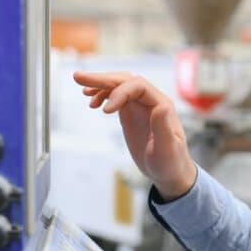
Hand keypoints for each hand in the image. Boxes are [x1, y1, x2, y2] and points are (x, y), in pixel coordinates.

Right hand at [74, 71, 197, 199]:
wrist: (170, 172)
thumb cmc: (171, 162)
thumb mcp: (167, 149)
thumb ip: (163, 128)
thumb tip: (162, 106)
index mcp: (162, 105)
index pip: (138, 86)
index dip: (120, 93)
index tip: (105, 111)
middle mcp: (152, 101)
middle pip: (126, 81)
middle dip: (103, 79)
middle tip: (79, 78)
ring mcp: (141, 106)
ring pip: (119, 86)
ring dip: (100, 85)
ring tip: (82, 90)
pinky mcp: (132, 113)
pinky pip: (116, 97)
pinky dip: (103, 95)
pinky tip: (92, 102)